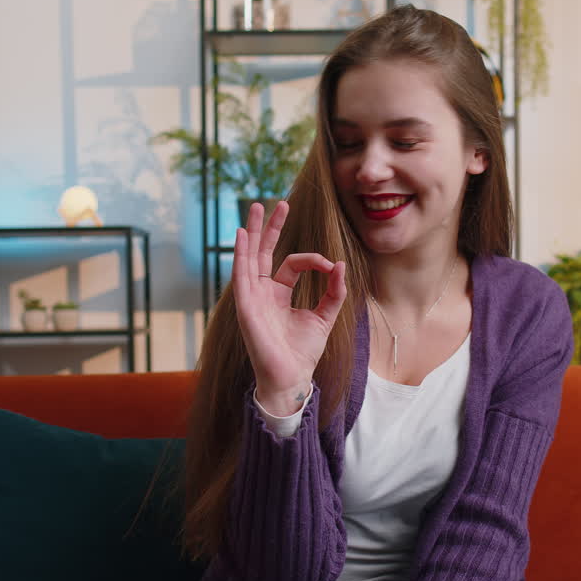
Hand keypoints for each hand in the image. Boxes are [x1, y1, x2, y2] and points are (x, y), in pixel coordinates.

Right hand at [233, 201, 346, 414]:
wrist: (291, 377)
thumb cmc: (303, 352)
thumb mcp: (324, 317)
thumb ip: (333, 292)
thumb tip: (340, 264)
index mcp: (278, 294)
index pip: (291, 264)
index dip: (312, 259)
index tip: (330, 265)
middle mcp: (262, 293)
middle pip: (263, 253)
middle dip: (269, 228)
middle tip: (276, 203)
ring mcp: (251, 298)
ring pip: (249, 258)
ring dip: (252, 232)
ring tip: (255, 208)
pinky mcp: (245, 307)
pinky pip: (241, 275)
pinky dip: (242, 254)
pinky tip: (243, 235)